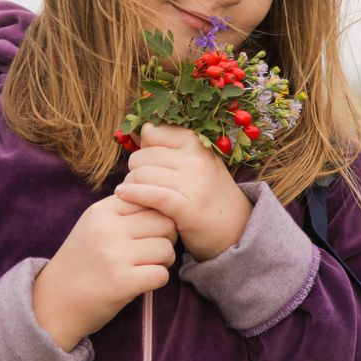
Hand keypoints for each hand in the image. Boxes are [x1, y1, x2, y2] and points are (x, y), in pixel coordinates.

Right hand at [32, 193, 177, 350]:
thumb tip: (163, 199)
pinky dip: (158, 279)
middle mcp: (107, 229)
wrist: (54, 302)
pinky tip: (143, 282)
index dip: (157, 216)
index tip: (148, 231)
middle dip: (167, 237)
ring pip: (166, 248)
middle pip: (164, 222)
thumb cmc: (82, 262)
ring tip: (148, 266)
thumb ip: (124, 210)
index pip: (150, 199)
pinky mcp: (121, 282)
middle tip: (155, 250)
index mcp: (101, 210)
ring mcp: (113, 255)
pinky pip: (162, 274)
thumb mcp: (94, 225)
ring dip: (164, 260)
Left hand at [113, 122, 251, 260]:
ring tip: (135, 194)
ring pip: (140, 175)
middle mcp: (196, 158)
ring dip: (131, 186)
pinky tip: (123, 196)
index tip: (147, 163)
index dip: (144, 147)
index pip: (151, 132)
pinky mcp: (186, 207)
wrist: (236, 229)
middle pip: (141, 156)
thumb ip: (170, 148)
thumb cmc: (208, 194)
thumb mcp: (196, 162)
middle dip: (135, 170)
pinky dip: (132, 195)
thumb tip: (135, 132)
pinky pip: (149, 194)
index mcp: (196, 141)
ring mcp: (193, 182)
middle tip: (140, 184)